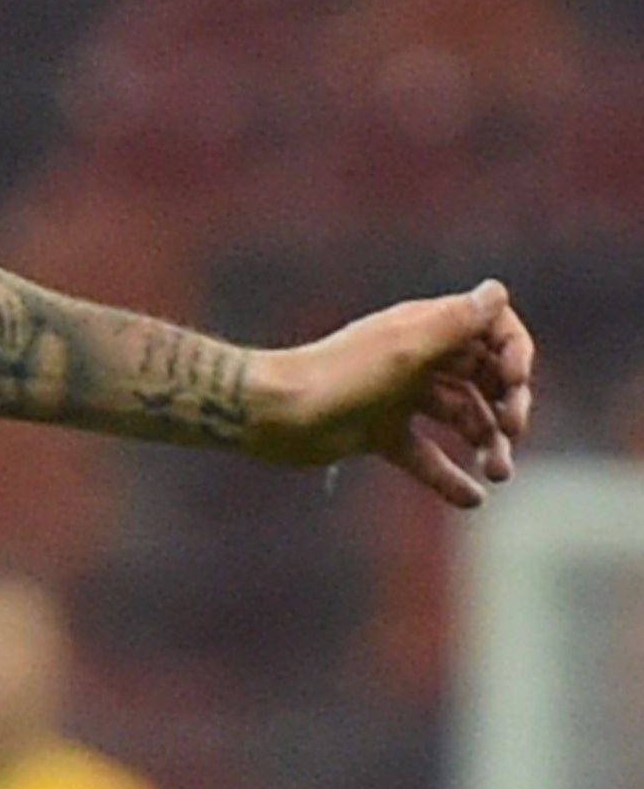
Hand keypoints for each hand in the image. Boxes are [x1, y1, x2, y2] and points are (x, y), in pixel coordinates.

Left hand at [248, 279, 534, 508]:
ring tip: (497, 474)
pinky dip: (448, 476)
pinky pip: (425, 455)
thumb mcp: (403, 350)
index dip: (515, 353)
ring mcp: (399, 396)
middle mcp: (418, 358)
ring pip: (461, 417)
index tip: (515, 382)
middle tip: (512, 434)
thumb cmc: (337, 377)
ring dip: (486, 443)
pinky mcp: (380, 432)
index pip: (493, 330)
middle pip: (485, 377)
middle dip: (508, 405)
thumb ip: (453, 324)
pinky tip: (473, 498)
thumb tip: (497, 290)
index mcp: (426, 328)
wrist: (272, 414)